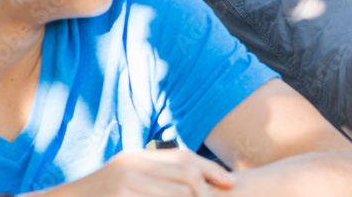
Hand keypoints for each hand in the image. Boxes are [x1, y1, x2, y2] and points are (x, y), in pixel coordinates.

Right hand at [33, 148, 236, 196]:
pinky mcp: (120, 195)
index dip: (211, 170)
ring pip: (180, 193)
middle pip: (187, 174)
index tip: (230, 183)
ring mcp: (124, 181)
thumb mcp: (126, 179)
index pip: (185, 158)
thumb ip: (154, 177)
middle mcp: (132, 164)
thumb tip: (191, 184)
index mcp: (136, 157)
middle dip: (207, 191)